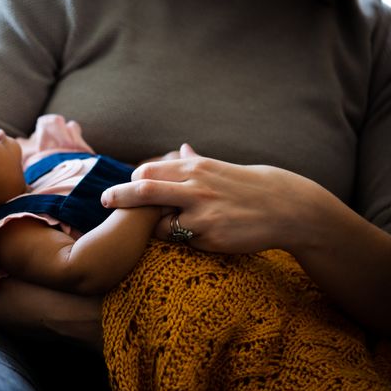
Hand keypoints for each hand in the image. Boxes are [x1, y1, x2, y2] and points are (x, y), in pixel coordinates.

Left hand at [102, 144, 328, 253]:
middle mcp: (195, 187)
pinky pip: (184, 242)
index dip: (132, 182)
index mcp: (196, 168)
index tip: (125, 190)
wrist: (288, 207)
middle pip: (144, 190)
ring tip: (158, 228)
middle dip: (119, 197)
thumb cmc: (251, 186)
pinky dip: (181, 241)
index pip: (149, 172)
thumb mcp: (222, 168)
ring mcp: (202, 213)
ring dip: (154, 227)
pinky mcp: (211, 236)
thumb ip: (196, 162)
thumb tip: (181, 148)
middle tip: (103, 202)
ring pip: (160, 223)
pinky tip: (195, 238)